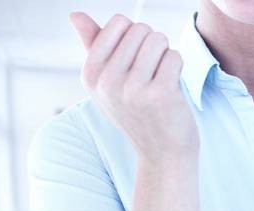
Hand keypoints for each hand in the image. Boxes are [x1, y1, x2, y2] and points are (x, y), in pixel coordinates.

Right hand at [69, 13, 197, 160]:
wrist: (162, 153)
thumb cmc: (137, 111)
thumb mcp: (108, 82)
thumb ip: (94, 45)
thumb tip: (75, 14)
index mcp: (90, 74)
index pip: (118, 22)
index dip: (135, 36)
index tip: (135, 61)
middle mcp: (106, 81)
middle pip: (140, 28)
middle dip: (152, 45)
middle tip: (150, 73)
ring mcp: (132, 89)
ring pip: (159, 40)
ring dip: (165, 55)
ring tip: (160, 79)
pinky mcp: (159, 94)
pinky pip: (174, 56)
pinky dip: (177, 67)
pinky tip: (171, 89)